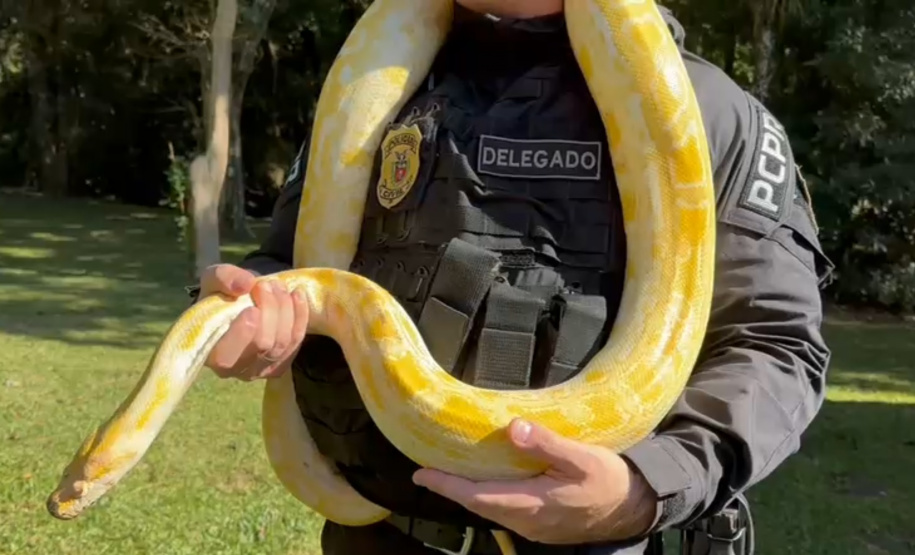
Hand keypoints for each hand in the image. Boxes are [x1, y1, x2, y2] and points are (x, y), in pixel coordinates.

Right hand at [199, 264, 309, 380]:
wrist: (240, 304)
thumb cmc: (219, 297)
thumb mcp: (213, 279)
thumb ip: (223, 278)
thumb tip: (245, 284)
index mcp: (209, 353)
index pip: (226, 356)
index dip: (241, 335)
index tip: (252, 309)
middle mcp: (235, 369)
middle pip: (262, 345)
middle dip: (269, 309)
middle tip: (267, 284)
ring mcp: (261, 369)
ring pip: (282, 342)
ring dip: (285, 309)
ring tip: (279, 286)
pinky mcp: (281, 363)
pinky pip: (296, 341)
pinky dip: (300, 316)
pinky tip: (297, 296)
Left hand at [412, 419, 657, 544]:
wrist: (636, 508)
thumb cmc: (610, 480)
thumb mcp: (581, 456)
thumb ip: (545, 443)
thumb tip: (512, 427)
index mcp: (532, 505)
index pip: (477, 496)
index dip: (447, 485)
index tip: (420, 473)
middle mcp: (527, 521)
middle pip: (478, 504)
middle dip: (451, 487)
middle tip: (428, 467)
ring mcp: (534, 526)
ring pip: (491, 509)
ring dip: (469, 492)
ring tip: (450, 469)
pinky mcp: (541, 524)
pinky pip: (506, 510)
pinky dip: (489, 494)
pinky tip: (488, 479)